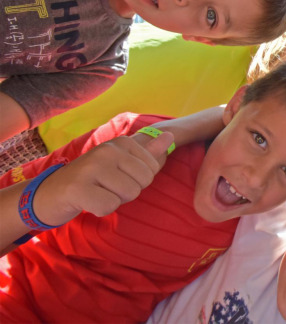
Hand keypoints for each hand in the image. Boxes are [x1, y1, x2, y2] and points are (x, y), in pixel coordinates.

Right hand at [33, 132, 173, 225]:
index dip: (138, 180)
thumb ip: (148, 151)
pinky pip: (109, 206)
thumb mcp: (122, 161)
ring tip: (98, 192)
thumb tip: (171, 136)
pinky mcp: (78, 188)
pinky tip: (88, 202)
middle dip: (128, 191)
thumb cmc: (94, 178)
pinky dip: (100, 209)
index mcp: (122, 142)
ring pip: (129, 194)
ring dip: (115, 200)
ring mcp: (91, 167)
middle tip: (106, 186)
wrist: (52, 192)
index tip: (117, 176)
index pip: (153, 169)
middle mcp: (107, 150)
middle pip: (143, 182)